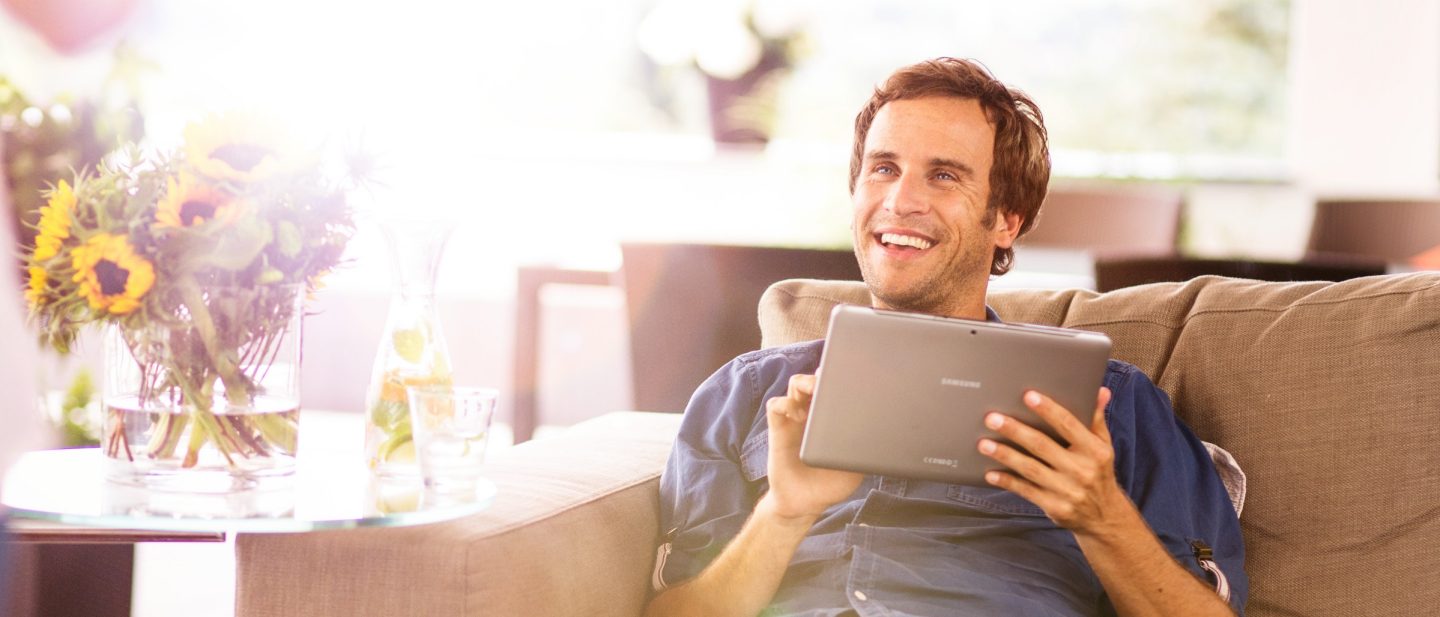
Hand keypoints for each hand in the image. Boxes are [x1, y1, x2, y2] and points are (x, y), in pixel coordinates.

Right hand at [761, 374, 863, 521]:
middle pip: (815, 379)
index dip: (841, 375)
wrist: (804, 503)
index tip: (853, 372)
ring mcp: (794, 420)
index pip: (834, 387)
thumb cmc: (830, 484)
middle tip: (834, 379)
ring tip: (815, 392)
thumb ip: (864, 448)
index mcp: (831, 419)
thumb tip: (881, 433)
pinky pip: (776, 405)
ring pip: (795, 385)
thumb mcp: (856, 467)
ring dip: (805, 383)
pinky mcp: (778, 429)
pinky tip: (799, 415)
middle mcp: (812, 414)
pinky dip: (786, 403)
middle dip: (824, 373)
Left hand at [977, 388, 1129, 533]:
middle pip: (1042, 445)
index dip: (1048, 410)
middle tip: (992, 418)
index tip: (1028, 396)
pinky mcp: (1055, 507)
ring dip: (1005, 455)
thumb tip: (1100, 390)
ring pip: (1030, 468)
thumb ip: (1096, 419)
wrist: (1105, 517)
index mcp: (1095, 451)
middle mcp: (1082, 470)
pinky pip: (1026, 491)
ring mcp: (1068, 490)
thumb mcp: (1103, 446)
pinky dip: (1007, 481)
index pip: (1068, 425)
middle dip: (1015, 430)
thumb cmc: (1099, 472)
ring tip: (983, 444)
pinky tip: (990, 473)